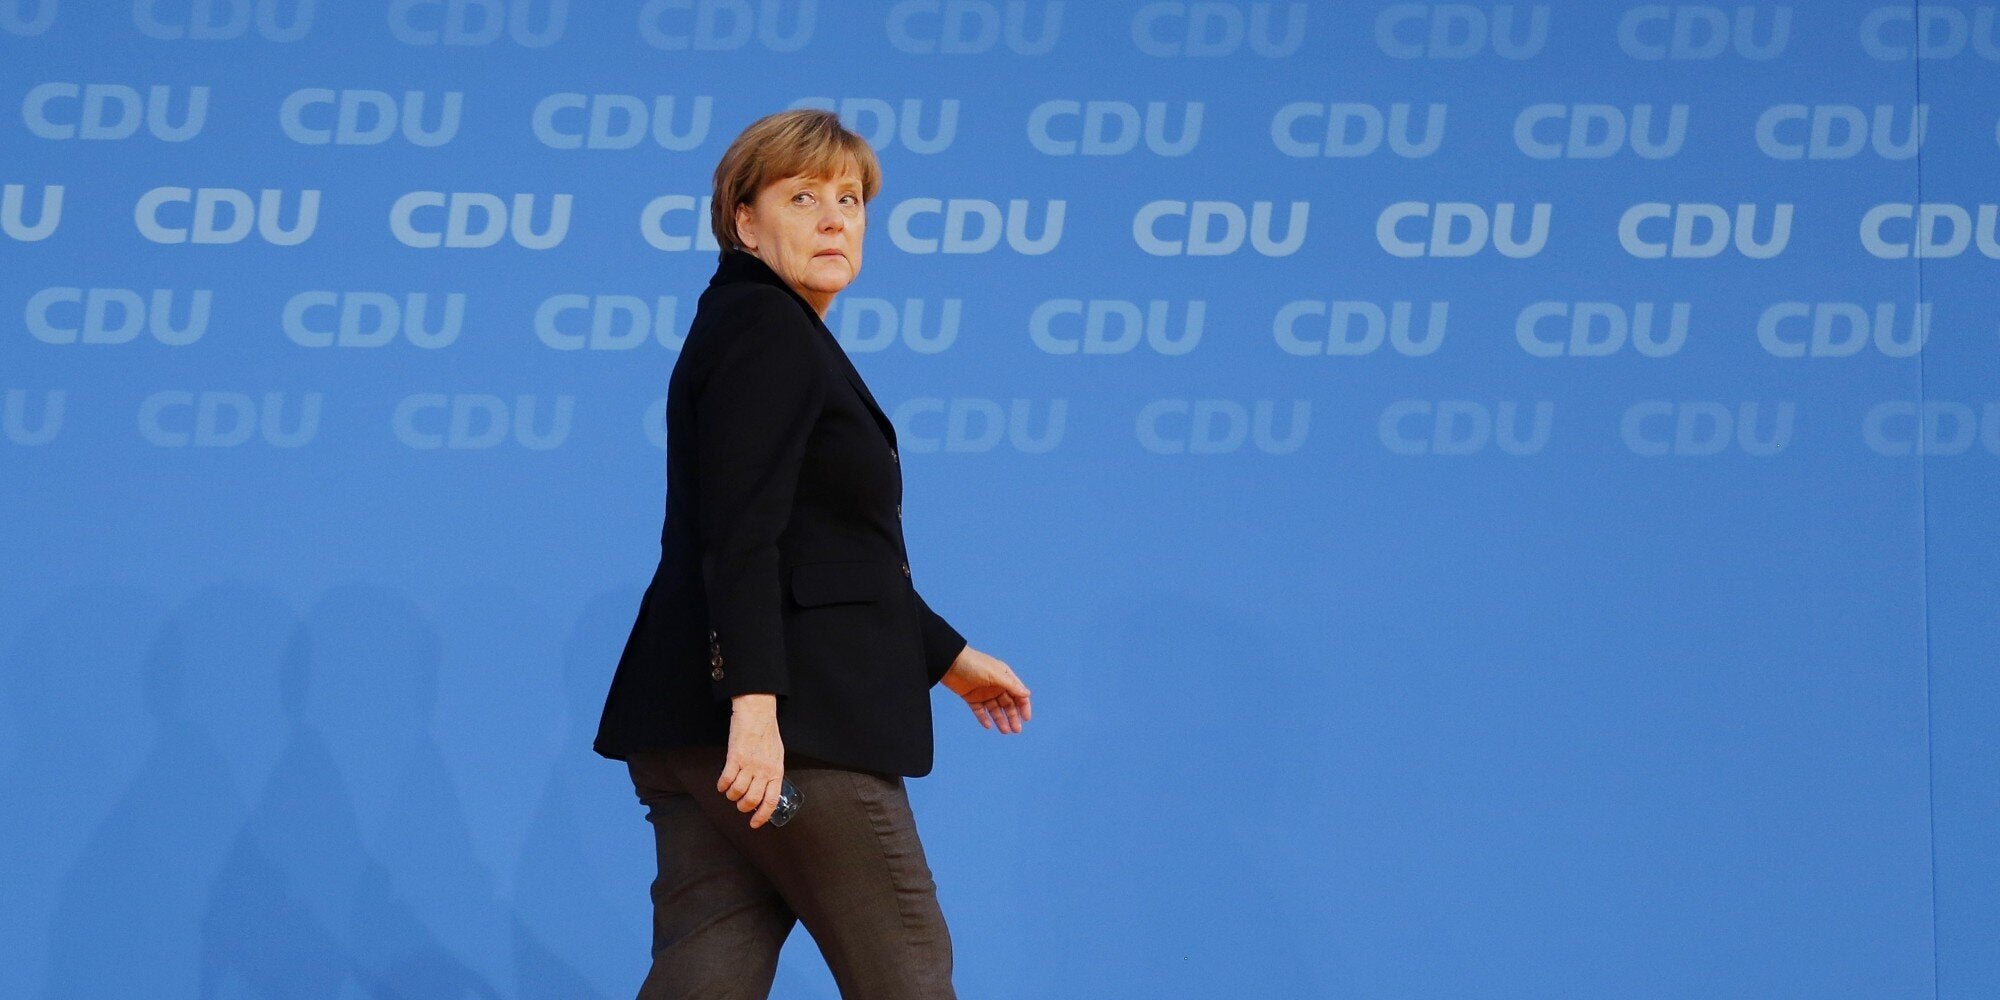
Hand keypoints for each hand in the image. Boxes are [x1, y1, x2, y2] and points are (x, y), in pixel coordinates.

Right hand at [718, 693, 784, 827]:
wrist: (757, 713)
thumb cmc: (767, 732)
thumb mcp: (777, 755)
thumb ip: (772, 773)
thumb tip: (766, 790)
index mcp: (776, 771)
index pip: (770, 801)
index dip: (762, 816)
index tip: (754, 823)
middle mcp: (763, 771)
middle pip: (752, 800)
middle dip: (743, 807)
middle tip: (740, 805)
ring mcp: (749, 765)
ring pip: (737, 791)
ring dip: (731, 795)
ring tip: (731, 792)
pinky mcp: (735, 757)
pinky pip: (726, 779)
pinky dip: (722, 785)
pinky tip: (722, 784)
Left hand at [941, 646, 1031, 733]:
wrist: (949, 662)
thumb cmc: (974, 664)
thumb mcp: (995, 674)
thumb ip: (1011, 685)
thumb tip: (1027, 694)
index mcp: (1004, 676)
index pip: (1018, 693)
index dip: (1023, 706)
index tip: (1026, 719)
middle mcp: (996, 685)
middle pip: (1007, 704)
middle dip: (1013, 717)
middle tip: (1016, 730)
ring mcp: (983, 692)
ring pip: (995, 709)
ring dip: (1000, 720)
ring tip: (1005, 731)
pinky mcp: (971, 697)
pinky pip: (979, 710)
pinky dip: (984, 718)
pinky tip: (988, 726)